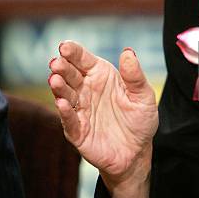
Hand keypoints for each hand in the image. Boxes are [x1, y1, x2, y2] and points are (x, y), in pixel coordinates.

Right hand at [48, 41, 157, 183]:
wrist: (138, 151)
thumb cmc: (140, 119)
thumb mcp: (143, 95)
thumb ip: (134, 75)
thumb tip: (128, 52)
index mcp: (101, 75)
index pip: (83, 59)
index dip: (73, 52)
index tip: (65, 46)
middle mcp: (86, 89)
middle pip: (70, 75)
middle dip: (62, 68)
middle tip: (56, 62)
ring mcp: (80, 109)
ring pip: (65, 95)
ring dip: (59, 87)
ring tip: (55, 79)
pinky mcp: (77, 130)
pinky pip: (69, 120)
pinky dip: (65, 112)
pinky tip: (62, 103)